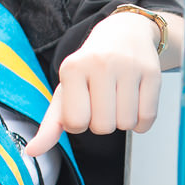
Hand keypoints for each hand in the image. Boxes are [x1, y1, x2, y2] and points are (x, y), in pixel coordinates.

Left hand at [24, 11, 163, 155]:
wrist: (124, 33)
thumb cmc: (91, 68)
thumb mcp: (66, 91)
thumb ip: (50, 124)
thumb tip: (32, 151)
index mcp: (72, 68)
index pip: (75, 123)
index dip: (79, 122)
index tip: (83, 104)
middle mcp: (100, 64)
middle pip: (102, 127)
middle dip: (102, 122)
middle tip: (102, 101)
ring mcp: (129, 67)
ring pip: (126, 124)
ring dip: (122, 121)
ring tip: (119, 99)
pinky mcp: (152, 73)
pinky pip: (147, 117)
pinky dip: (141, 121)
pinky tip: (135, 103)